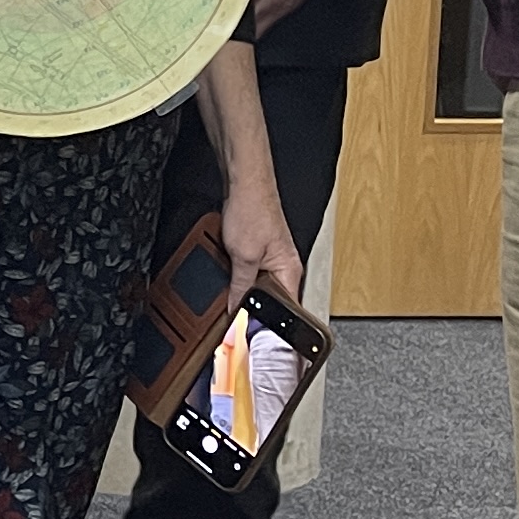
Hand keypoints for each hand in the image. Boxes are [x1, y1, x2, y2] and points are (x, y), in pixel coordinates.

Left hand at [219, 165, 299, 311]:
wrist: (245, 184)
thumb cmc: (252, 210)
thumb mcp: (243, 257)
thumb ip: (241, 286)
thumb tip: (237, 309)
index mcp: (290, 271)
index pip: (288, 310)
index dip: (272, 324)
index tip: (257, 334)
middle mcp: (285, 267)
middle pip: (271, 301)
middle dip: (255, 309)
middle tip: (239, 322)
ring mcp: (272, 259)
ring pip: (258, 288)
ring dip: (245, 293)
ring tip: (233, 300)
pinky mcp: (259, 252)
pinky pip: (250, 274)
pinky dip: (239, 279)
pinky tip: (229, 280)